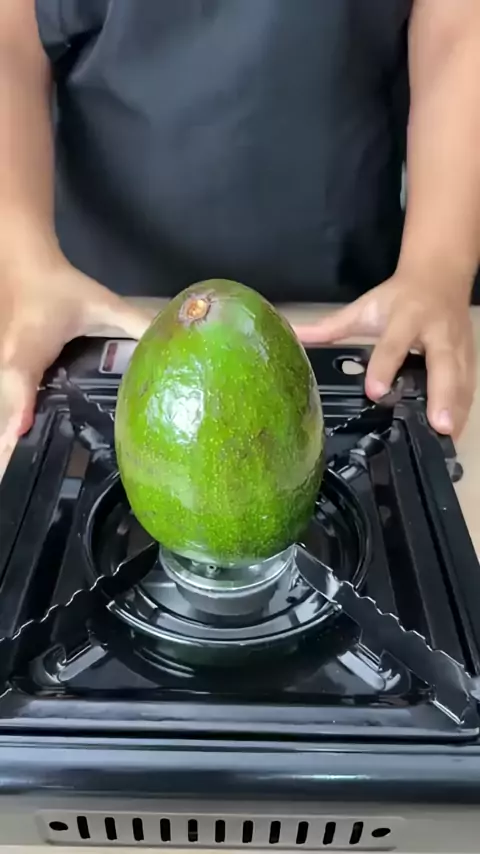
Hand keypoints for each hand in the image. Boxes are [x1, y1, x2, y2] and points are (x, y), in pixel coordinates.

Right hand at [0, 257, 152, 477]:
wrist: (21, 263)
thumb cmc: (60, 286)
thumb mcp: (101, 303)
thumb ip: (135, 322)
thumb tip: (172, 341)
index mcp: (29, 348)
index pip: (20, 382)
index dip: (19, 410)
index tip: (19, 436)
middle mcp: (8, 363)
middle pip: (4, 411)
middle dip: (9, 448)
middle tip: (19, 480)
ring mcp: (0, 369)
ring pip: (1, 412)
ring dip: (6, 445)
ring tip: (16, 478)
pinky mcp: (2, 374)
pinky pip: (5, 406)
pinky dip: (9, 429)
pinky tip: (16, 456)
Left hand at [293, 273, 475, 437]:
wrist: (440, 274)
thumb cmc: (398, 296)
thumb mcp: (364, 308)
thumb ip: (330, 327)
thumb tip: (293, 334)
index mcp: (407, 317)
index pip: (394, 344)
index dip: (384, 367)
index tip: (376, 391)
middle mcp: (437, 331)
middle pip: (442, 365)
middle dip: (442, 395)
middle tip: (438, 425)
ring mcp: (458, 345)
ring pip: (462, 378)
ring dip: (457, 408)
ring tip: (447, 437)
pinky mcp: (471, 356)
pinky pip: (470, 385)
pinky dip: (465, 408)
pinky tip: (455, 432)